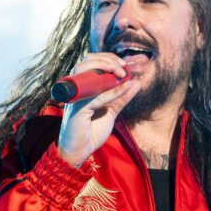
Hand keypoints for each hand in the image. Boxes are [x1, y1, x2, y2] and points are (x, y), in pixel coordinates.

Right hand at [57, 52, 141, 167]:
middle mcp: (75, 90)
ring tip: (122, 74)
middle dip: (106, 60)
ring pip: (84, 72)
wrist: (80, 152)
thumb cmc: (91, 132)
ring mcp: (74, 99)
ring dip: (106, 69)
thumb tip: (136, 82)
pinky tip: (124, 89)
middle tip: (123, 67)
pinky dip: (112, 91)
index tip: (124, 64)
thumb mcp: (111, 111)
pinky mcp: (77, 110)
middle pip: (85, 62)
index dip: (106, 58)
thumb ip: (121, 97)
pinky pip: (95, 96)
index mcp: (81, 88)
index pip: (89, 62)